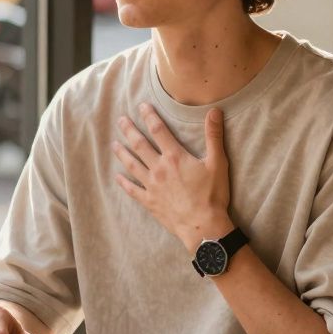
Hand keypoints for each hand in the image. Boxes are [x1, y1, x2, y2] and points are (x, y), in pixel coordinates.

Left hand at [113, 104, 230, 249]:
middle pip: (139, 145)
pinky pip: (132, 190)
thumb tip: (214, 111)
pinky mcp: (150, 202)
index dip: (149, 116)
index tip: (142, 106)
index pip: (158, 130)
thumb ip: (214, 136)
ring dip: (122, 153)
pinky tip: (117, 177)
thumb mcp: (218, 163)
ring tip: (114, 144)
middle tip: (121, 120)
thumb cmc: (212, 195)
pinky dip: (124, 183)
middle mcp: (159, 169)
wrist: (203, 226)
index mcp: (174, 157)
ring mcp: (152, 186)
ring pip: (132, 165)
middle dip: (129, 130)